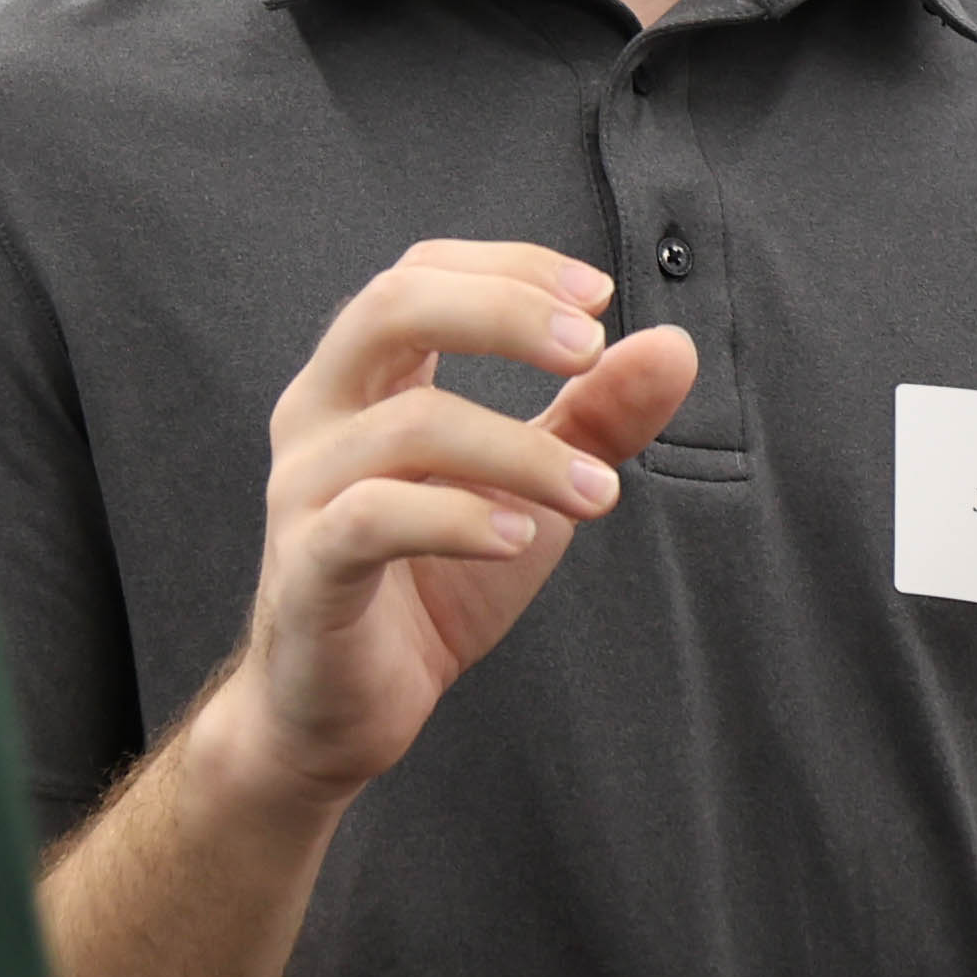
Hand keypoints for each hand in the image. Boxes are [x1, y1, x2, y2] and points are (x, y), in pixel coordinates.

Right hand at [203, 242, 699, 813]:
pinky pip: (374, 518)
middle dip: (504, 313)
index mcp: (364, 378)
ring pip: (410, 424)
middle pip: (393, 306)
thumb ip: (594, 416)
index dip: (512, 267)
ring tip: (599, 491)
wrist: (341, 709)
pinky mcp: (307, 568)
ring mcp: (302, 489)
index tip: (602, 298)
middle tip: (590, 348)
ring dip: (523, 450)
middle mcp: (319, 413)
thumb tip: (674, 347)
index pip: (422, 271)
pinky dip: (459, 518)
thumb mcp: (528, 488)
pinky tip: (521, 538)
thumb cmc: (430, 582)